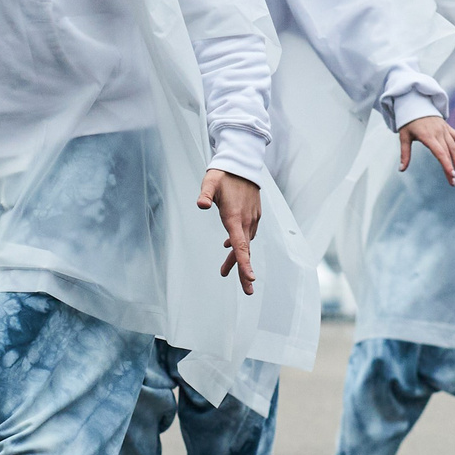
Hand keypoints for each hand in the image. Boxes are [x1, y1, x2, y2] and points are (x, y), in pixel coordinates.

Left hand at [199, 169, 263, 293]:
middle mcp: (246, 220)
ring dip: (238, 257)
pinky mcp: (253, 214)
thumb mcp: (210, 182)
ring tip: (225, 269)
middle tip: (247, 291)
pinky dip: (240, 243)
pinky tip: (229, 245)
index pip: (241, 245)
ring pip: (245, 243)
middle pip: (245, 250)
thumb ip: (205, 194)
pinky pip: (247, 234)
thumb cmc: (224, 174)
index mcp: (234, 217)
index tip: (250, 279)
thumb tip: (201, 204)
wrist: (242, 163)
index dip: (245, 263)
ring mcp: (251, 217)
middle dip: (245, 271)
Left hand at [398, 116, 454, 184]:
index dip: (446, 164)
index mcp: (427, 136)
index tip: (451, 175)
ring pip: (454, 147)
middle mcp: (438, 133)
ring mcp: (444, 130)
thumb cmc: (408, 122)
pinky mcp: (447, 128)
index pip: (439, 152)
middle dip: (452, 168)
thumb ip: (405, 153)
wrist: (416, 103)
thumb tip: (401, 169)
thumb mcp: (404, 136)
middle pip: (447, 153)